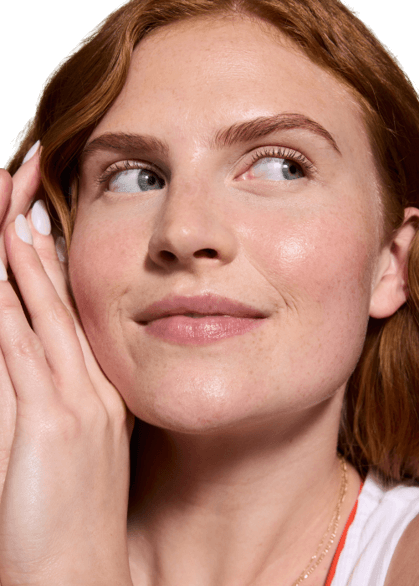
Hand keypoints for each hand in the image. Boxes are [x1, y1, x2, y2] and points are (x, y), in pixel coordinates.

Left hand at [0, 158, 133, 584]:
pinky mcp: (49, 417)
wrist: (78, 572)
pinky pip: (21, 344)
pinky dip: (10, 297)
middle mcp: (88, 380)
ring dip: (20, 252)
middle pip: (56, 291)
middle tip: (28, 175)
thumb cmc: (69, 517)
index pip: (70, 305)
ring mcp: (71, 395)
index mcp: (95, 385)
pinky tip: (1, 259)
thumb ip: (48, 396)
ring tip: (13, 200)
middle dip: (36, 230)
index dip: (51, 254)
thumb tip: (28, 351)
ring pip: (39, 307)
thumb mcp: (70, 447)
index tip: (38, 210)